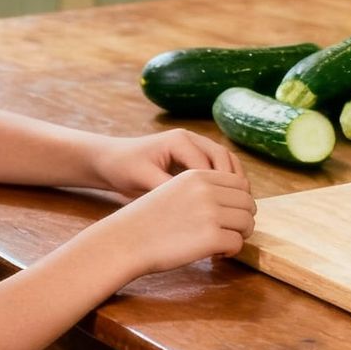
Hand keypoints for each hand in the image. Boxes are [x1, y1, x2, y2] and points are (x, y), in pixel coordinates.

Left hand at [91, 128, 248, 198]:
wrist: (112, 161)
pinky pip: (217, 168)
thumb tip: (190, 202)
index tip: (221, 209)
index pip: (209, 162)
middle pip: (224, 157)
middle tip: (238, 207)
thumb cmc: (124, 168)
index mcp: (179, 141)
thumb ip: (166, 187)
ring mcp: (194, 147)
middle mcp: (191, 140)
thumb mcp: (142, 179)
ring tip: (238, 206)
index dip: (218, 186)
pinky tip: (226, 203)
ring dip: (233, 182)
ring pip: (225, 161)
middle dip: (232, 182)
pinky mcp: (193, 158)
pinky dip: (225, 183)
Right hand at [99, 166, 256, 278]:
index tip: (228, 217)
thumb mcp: (172, 190)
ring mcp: (210, 213)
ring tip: (221, 244)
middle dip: (242, 220)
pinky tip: (215, 254)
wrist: (124, 241)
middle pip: (248, 203)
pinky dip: (231, 251)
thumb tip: (232, 205)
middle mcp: (207, 190)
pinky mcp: (211, 237)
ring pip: (247, 223)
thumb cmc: (145, 222)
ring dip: (239, 236)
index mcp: (198, 176)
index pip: (239, 184)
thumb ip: (201, 191)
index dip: (239, 203)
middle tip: (228, 233)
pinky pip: (237, 243)